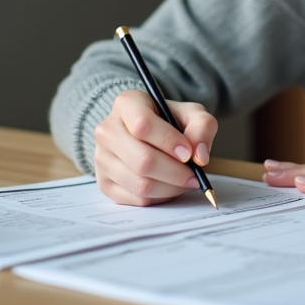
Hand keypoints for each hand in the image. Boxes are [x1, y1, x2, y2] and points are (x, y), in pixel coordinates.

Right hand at [92, 89, 216, 205]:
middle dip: (175, 173)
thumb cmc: (170, 121)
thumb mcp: (192, 114)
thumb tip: (199, 156)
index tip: (188, 153)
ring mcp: (101, 158)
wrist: (148, 133)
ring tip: (186, 180)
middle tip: (195, 175)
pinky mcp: (103, 183)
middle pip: (142, 160)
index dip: (169, 142)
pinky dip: (160, 198)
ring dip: (171, 188)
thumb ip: (202, 127)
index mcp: (126, 104)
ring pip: (140, 184)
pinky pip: (136, 199)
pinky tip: (170, 186)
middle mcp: (107, 130)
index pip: (143, 125)